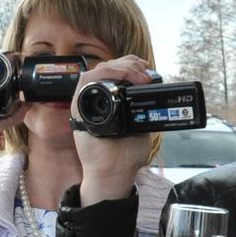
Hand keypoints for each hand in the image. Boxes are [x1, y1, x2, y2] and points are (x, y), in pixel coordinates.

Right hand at [69, 56, 157, 203]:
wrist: (114, 173)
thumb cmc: (125, 156)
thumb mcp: (141, 128)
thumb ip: (144, 112)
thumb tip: (158, 96)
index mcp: (109, 104)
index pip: (116, 74)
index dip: (130, 65)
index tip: (146, 69)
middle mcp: (95, 101)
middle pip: (107, 69)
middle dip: (128, 64)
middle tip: (145, 72)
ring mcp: (85, 104)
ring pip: (97, 71)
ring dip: (118, 67)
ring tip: (137, 74)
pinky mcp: (77, 109)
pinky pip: (84, 82)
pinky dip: (102, 74)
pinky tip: (120, 76)